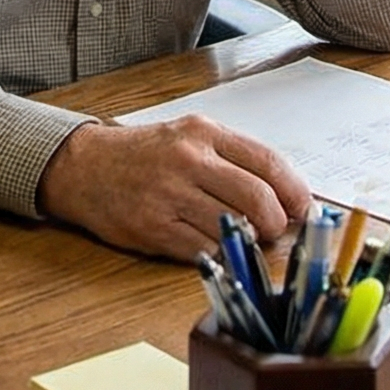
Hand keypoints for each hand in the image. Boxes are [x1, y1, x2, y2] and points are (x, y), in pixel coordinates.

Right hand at [37, 115, 311, 260]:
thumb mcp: (189, 138)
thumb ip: (233, 159)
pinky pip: (204, 251)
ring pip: (233, 227)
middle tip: (274, 230)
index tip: (304, 209)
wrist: (85, 167)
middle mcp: (188, 160)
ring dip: (247, 241)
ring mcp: (170, 195)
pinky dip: (219, 256)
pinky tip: (217, 249)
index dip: (295, 191)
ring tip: (243, 239)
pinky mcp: (154, 228)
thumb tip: (284, 194)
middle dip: (275, 222)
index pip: (267, 162)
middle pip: (257, 198)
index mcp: (203, 133)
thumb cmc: (145, 154)